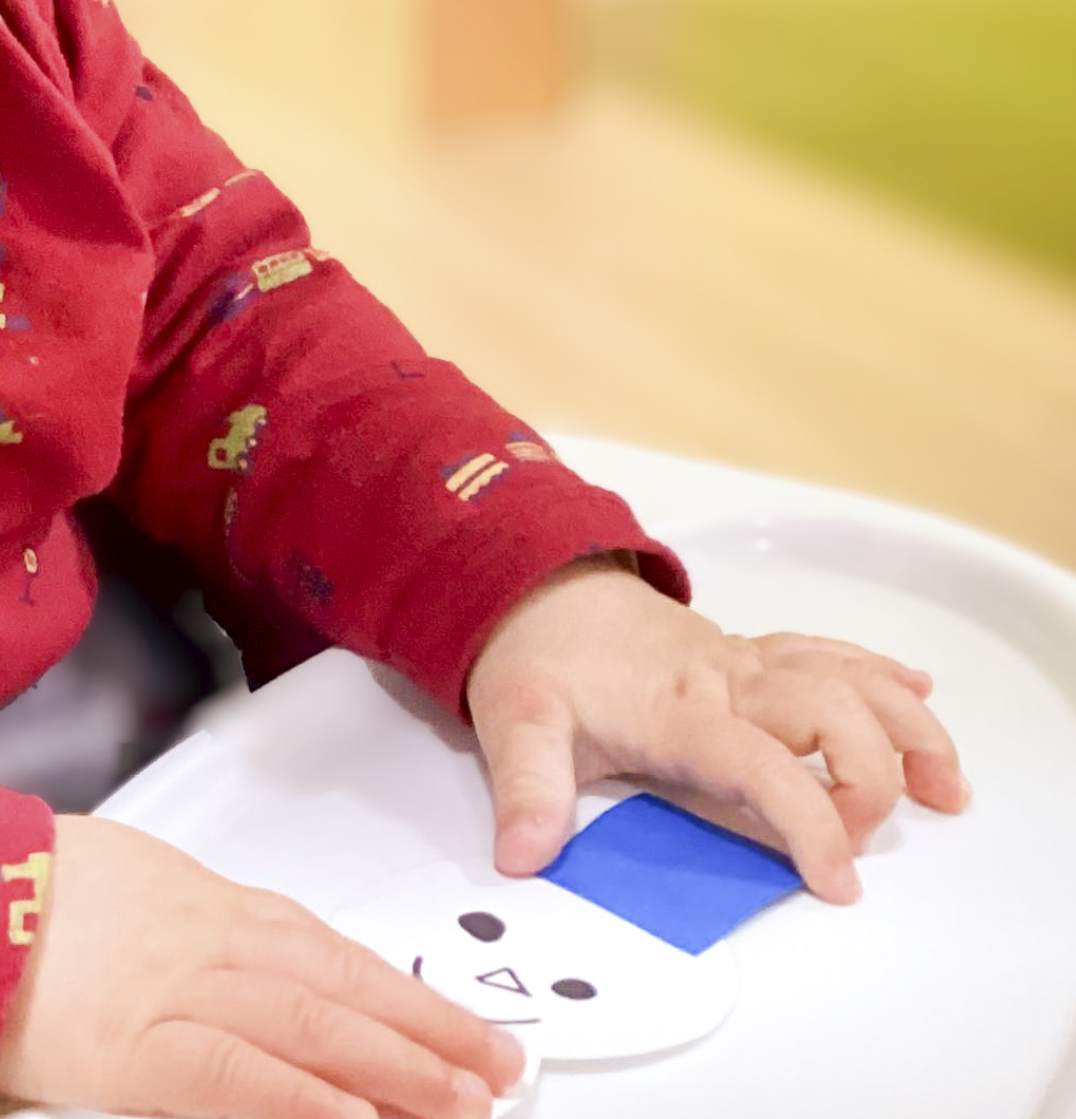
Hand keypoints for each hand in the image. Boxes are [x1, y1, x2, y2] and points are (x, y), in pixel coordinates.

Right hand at [0, 813, 527, 1118]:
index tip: (458, 1024)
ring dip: (398, 1068)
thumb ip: (196, 924)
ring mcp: (181, 995)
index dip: (400, 991)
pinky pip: (241, 1078)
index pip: (328, 951)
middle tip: (497, 1070)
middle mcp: (211, 941)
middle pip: (340, 988)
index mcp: (208, 902)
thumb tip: (254, 960)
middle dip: (427, 1033)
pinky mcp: (142, 1053)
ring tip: (465, 1102)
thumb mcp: (130, 884)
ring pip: (313, 1030)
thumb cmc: (25, 892)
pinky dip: (307, 1099)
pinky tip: (360, 1118)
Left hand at [466, 558, 968, 902]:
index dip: (810, 819)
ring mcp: (742, 663)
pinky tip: (916, 690)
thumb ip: (527, 788)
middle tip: (866, 840)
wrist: (530, 580)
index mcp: (677, 708)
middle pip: (831, 710)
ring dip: (905, 725)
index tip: (837, 878)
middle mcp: (724, 679)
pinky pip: (826, 652)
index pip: (763, 763)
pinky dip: (877, 673)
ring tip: (944, 784)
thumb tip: (523, 852)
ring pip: (846, 677)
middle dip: (872, 776)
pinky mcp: (747, 654)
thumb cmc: (534, 653)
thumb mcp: (514, 720)